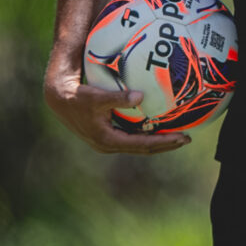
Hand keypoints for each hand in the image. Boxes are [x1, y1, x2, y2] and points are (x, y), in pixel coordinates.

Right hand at [44, 58, 191, 154]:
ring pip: (138, 145)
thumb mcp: (97, 96)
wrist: (59, 98)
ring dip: (158, 141)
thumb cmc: (77, 96)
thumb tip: (140, 97)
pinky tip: (158, 127)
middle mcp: (109, 145)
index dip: (163, 142)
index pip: (143, 145)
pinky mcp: (106, 135)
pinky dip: (146, 135)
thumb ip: (118, 98)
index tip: (182, 138)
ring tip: (177, 136)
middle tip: (186, 139)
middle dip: (166, 145)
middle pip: (144, 149)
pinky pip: (131, 138)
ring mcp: (108, 142)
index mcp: (108, 140)